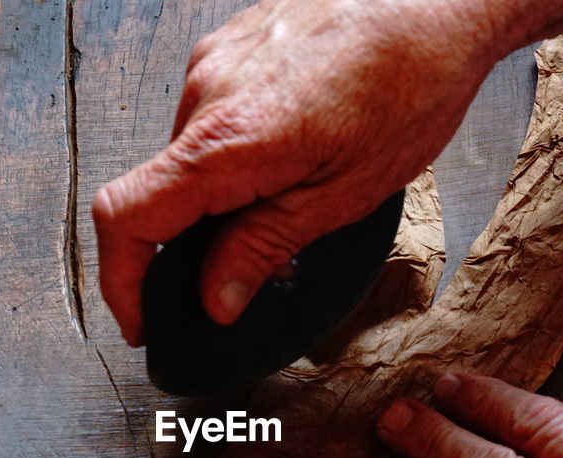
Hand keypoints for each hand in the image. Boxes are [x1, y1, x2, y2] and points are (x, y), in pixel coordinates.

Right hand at [92, 0, 506, 344]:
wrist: (438, 1)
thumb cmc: (412, 85)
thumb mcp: (345, 195)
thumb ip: (265, 247)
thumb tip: (213, 301)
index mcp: (229, 139)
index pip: (128, 218)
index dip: (123, 282)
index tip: (146, 321)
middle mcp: (205, 93)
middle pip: (154, 195)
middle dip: (185, 251)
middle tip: (237, 283)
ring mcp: (213, 63)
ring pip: (185, 160)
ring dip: (215, 202)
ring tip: (285, 209)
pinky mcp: (230, 47)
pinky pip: (207, 121)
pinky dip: (229, 160)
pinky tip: (287, 161)